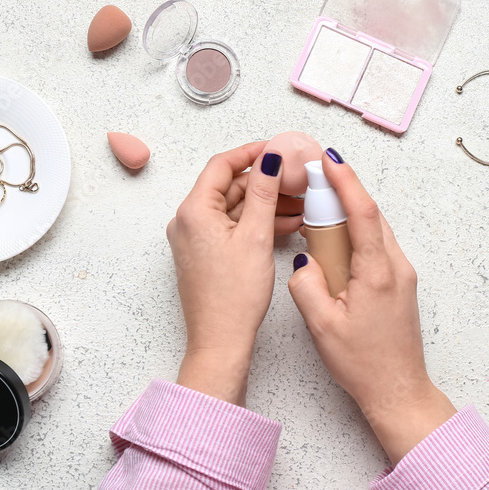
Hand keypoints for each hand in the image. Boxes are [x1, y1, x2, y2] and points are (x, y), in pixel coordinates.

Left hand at [166, 141, 302, 405]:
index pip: (222, 164)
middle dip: (264, 180)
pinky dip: (257, 222)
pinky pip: (232, 227)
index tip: (277, 149)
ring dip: (264, 203)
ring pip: (233, 208)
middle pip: (228, 186)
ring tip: (299, 202)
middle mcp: (189, 221)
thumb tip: (269, 159)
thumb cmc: (234, 297)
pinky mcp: (206, 254)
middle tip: (295, 178)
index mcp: (194, 211)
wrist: (221, 341)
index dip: (252, 152)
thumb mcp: (256, 236)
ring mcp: (196, 239)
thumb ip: (263, 192)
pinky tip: (286, 224)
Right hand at [288, 149, 455, 463]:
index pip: (363, 213)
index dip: (346, 182)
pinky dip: (357, 234)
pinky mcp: (400, 285)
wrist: (398, 391)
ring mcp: (402, 275)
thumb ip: (307, 287)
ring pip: (376, 230)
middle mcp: (396, 268)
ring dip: (351, 213)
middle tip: (317, 176)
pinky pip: (377, 247)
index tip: (330, 159)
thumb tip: (302, 261)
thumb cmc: (364, 364)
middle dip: (345, 191)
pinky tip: (336, 241)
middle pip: (371, 215)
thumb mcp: (322, 327)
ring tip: (321, 205)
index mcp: (377, 273)